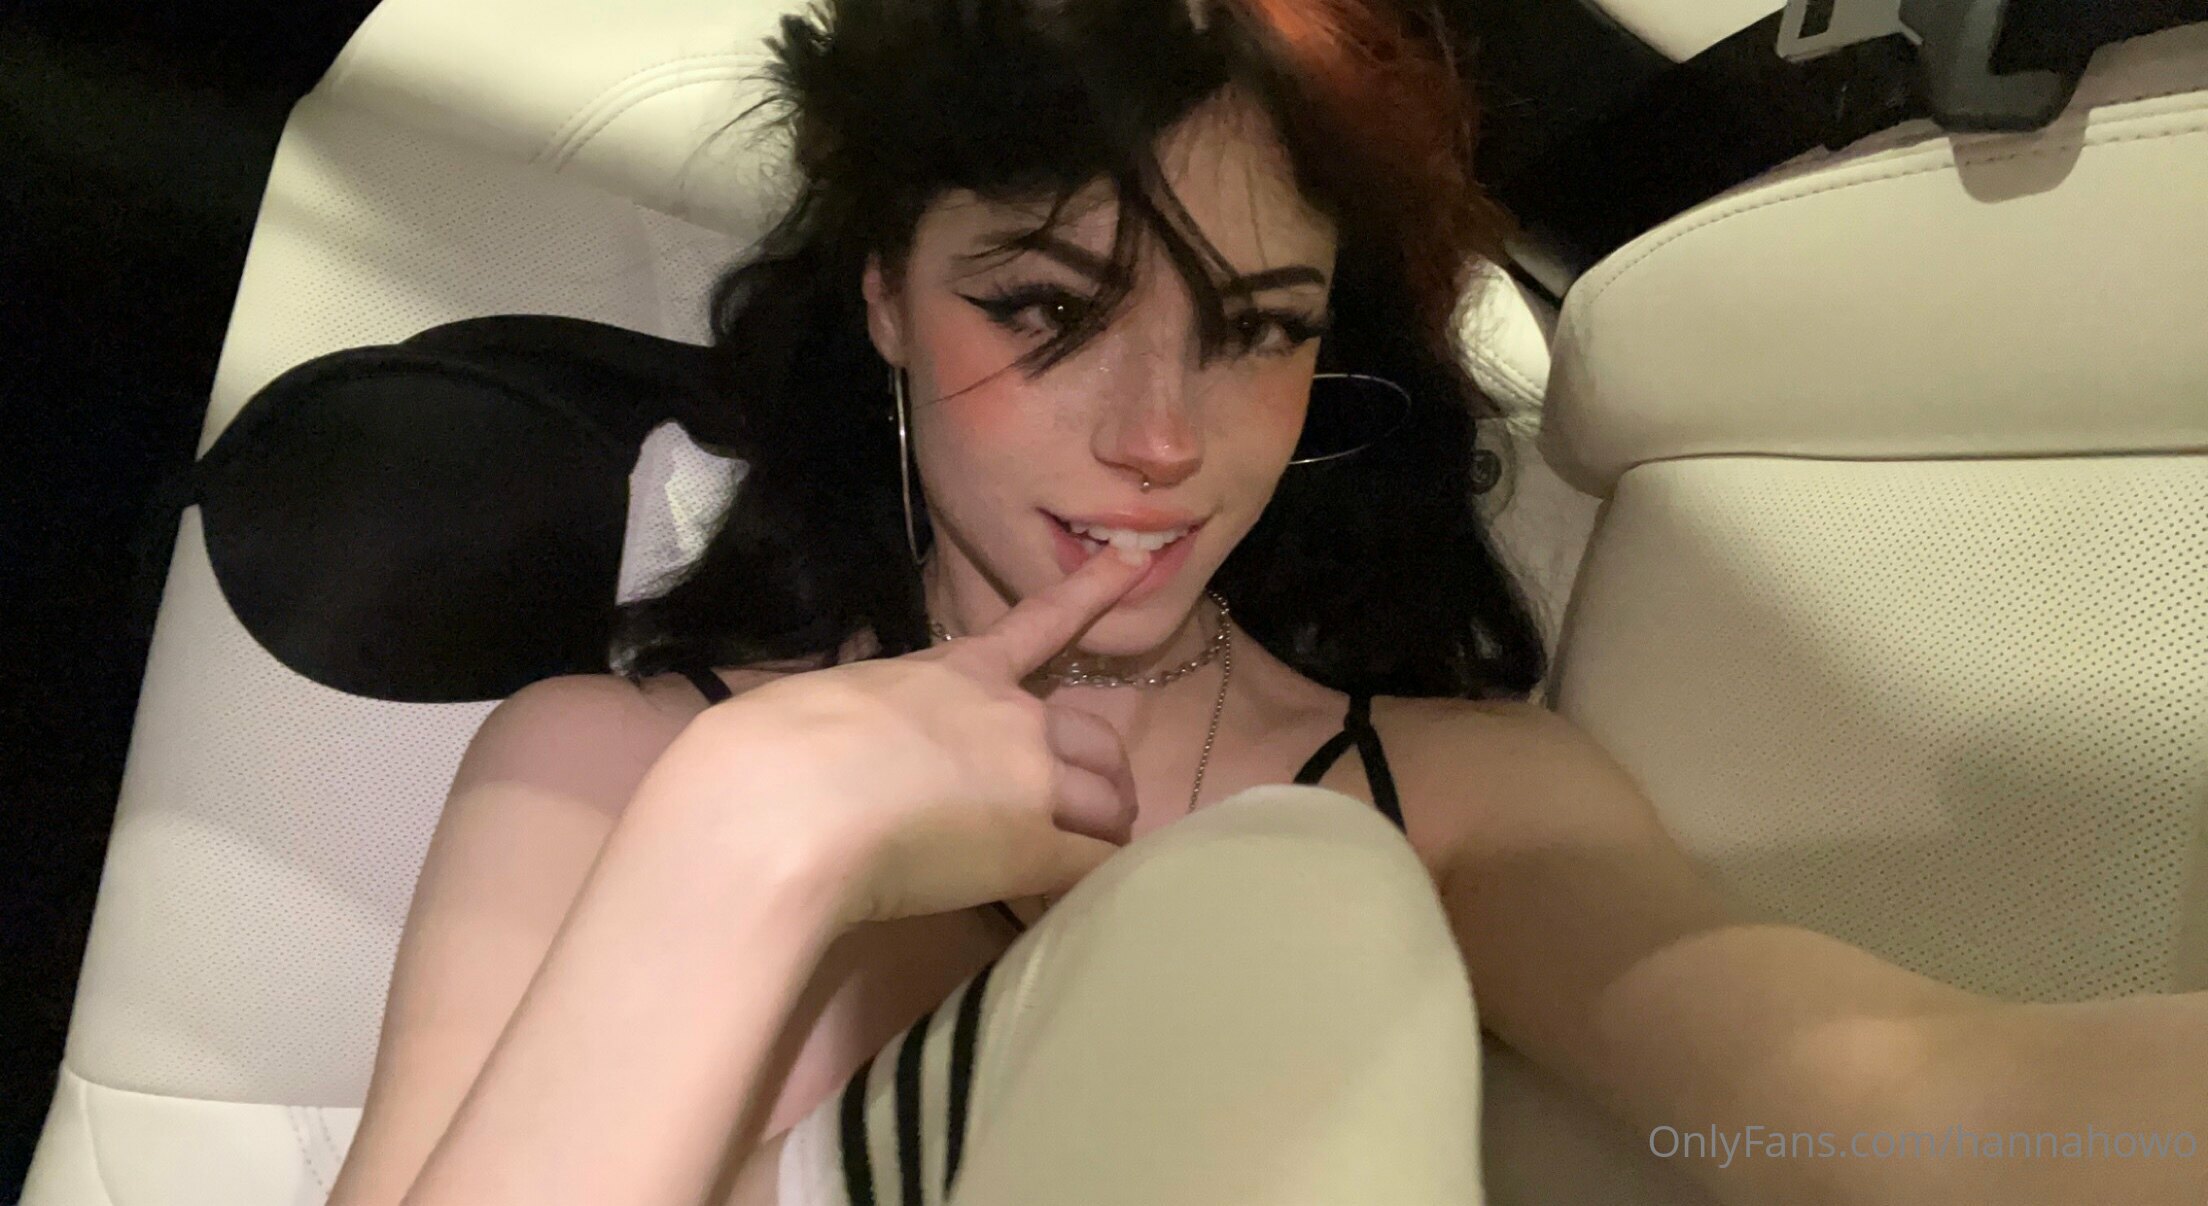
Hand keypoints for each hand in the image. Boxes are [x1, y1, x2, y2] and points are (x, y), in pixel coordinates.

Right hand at [662, 549, 1151, 926]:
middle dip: (1102, 772)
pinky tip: (1084, 903)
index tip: (1131, 563)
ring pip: (1108, 803)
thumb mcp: (831, 699)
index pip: (1038, 623)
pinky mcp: (1033, 848)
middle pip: (1095, 737)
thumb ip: (867, 713)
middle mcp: (1010, 719)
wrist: (786, 807)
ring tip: (1086, 861)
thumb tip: (852, 739)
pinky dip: (1094, 882)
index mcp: (955, 671)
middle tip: (1093, 808)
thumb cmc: (779, 746)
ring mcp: (1031, 782)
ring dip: (1105, 829)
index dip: (1090, 593)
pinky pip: (1093, 866)